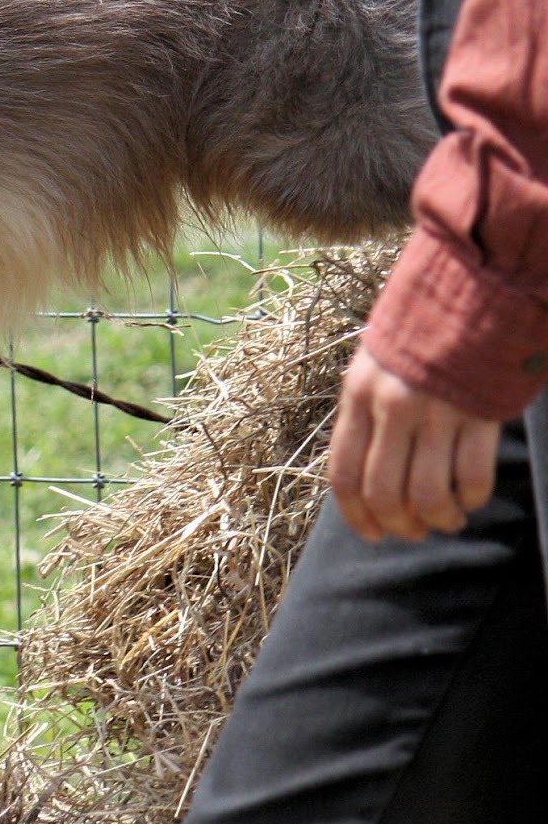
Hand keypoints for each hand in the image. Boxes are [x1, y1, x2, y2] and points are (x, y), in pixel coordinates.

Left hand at [326, 345, 500, 540]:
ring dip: (438, 519)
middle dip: (399, 525)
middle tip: (415, 531)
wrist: (468, 289)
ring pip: (427, 494)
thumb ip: (365, 414)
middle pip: (384, 492)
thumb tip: (365, 476)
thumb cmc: (418, 333)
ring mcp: (436, 410)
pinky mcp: (478, 412)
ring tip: (448, 519)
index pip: (344, 473)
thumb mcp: (373, 366)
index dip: (356, 514)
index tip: (373, 534)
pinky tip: (473, 495)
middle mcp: (391, 406)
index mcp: (357, 395)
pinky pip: (472, 476)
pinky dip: (472, 497)